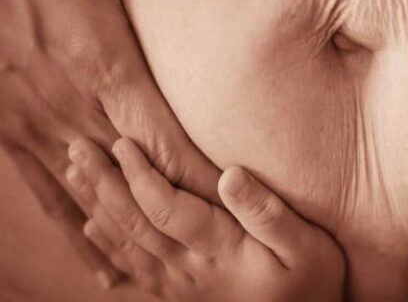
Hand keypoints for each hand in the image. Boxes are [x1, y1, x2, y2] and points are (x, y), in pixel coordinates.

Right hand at [0, 0, 236, 284]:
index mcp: (106, 63)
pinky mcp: (11, 135)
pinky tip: (106, 268)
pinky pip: (51, 196)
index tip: (242, 211)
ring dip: (139, 236)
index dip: (208, 180)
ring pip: (99, 198)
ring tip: (179, 277)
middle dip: (184, 219)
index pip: (170, 139)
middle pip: (143, 180)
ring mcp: (39, 127)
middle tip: (229, 258)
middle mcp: (76, 108)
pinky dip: (82, 233)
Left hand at [65, 137, 345, 300]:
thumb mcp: (307, 247)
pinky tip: (92, 226)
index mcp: (218, 251)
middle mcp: (189, 269)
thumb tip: (230, 175)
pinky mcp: (178, 293)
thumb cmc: (311, 281)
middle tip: (78, 147)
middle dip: (103, 183)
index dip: (139, 174)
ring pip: (125, 244)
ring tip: (74, 174)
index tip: (121, 141)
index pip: (165, 208)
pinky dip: (106, 245)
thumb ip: (268, 213)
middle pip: (134, 223)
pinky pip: (131, 268)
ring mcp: (179, 285)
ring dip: (96, 206)